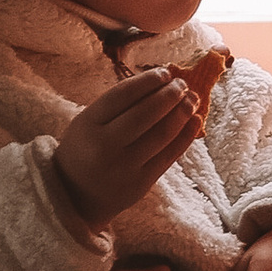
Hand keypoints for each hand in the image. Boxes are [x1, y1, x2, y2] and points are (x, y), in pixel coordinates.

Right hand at [51, 70, 204, 229]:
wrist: (76, 197)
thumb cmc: (86, 150)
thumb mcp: (88, 123)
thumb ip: (117, 105)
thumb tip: (160, 82)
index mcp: (87, 124)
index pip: (121, 95)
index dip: (147, 81)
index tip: (165, 72)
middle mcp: (105, 146)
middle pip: (145, 114)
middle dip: (169, 95)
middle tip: (183, 84)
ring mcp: (123, 167)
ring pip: (161, 134)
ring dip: (181, 113)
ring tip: (192, 99)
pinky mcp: (140, 184)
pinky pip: (169, 156)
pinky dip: (185, 136)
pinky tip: (195, 121)